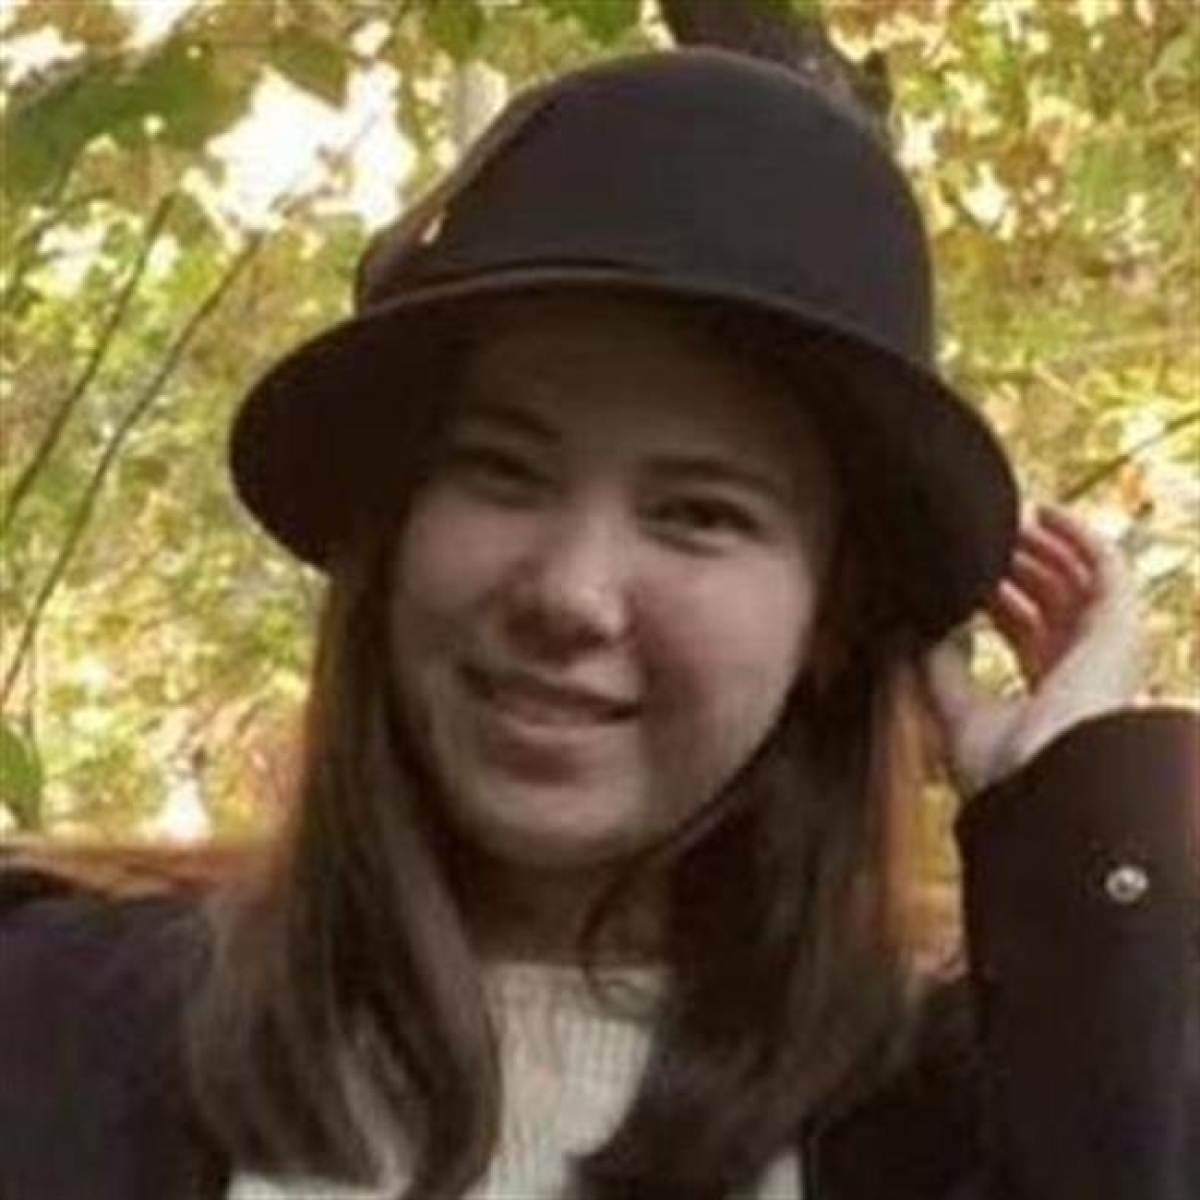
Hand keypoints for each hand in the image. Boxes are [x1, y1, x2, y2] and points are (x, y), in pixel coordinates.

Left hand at [921, 504, 1141, 795]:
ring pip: (1077, 578)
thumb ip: (942, 670)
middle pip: (1052, 599)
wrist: (1046, 785)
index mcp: (1051, 693)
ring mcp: (1106, 647)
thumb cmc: (1004, 769)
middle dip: (1018, 565)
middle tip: (983, 537)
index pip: (1026, 629)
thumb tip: (924, 629)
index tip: (962, 574)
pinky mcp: (1121, 626)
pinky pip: (1107, 565)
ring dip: (1042, 545)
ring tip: (1005, 519)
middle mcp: (1084, 668)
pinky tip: (1044, 512)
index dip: (996, 597)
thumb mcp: (957, 712)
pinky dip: (1077, 534)